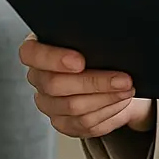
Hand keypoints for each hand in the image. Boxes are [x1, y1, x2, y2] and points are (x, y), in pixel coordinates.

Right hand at [20, 34, 152, 138]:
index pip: (31, 53)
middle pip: (55, 85)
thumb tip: (107, 36)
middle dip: (94, 82)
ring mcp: (48, 104)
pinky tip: (121, 101)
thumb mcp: (89, 36)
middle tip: (123, 78)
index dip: (52, 58)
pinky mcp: (63, 123)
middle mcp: (38, 78)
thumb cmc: (94, 49)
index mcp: (37, 50)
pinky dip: (107, 112)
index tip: (80, 60)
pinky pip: (84, 124)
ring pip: (74, 108)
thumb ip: (88, 35)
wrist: (106, 72)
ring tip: (128, 89)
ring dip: (106, 98)